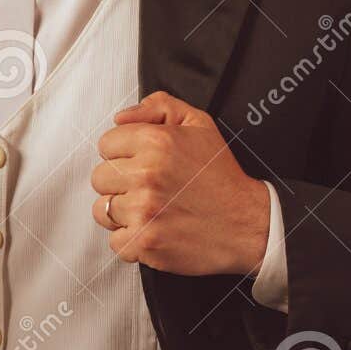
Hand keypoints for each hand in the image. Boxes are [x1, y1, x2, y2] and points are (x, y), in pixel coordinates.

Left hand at [90, 90, 269, 275]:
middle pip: (99, 177)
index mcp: (155, 142)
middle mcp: (146, 175)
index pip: (105, 144)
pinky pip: (115, 240)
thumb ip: (158, 107)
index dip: (124, 154)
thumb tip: (120, 117)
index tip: (143, 163)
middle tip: (149, 188)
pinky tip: (154, 230)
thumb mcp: (198, 124)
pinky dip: (131, 240)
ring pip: (102, 209)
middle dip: (120, 183)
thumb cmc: (222, 177)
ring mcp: (143, 211)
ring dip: (122, 212)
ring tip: (152, 210)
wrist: (250, 225)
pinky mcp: (145, 242)